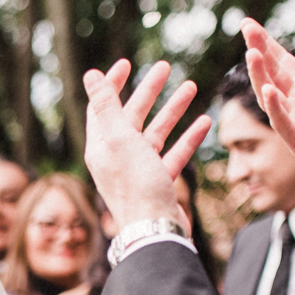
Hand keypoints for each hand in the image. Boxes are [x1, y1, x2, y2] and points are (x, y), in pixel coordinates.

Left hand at [82, 60, 210, 232]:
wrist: (154, 231)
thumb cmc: (136, 185)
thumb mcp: (119, 138)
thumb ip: (107, 106)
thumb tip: (90, 75)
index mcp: (101, 146)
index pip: (103, 107)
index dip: (113, 83)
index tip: (128, 63)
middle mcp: (117, 157)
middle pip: (131, 116)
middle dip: (147, 91)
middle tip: (164, 67)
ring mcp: (139, 170)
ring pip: (156, 133)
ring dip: (172, 110)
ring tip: (190, 86)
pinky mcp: (158, 183)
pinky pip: (174, 154)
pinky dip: (187, 137)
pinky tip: (205, 121)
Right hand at [242, 7, 294, 206]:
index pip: (283, 60)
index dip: (266, 42)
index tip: (248, 23)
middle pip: (272, 73)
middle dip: (258, 52)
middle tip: (247, 30)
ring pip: (270, 97)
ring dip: (260, 77)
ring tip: (253, 55)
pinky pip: (283, 124)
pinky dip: (276, 108)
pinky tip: (270, 90)